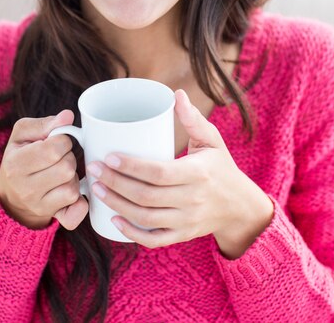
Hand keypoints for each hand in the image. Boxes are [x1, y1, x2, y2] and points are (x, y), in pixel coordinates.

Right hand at [0, 109, 87, 229]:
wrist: (11, 196)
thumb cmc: (19, 157)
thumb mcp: (22, 134)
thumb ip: (45, 124)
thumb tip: (67, 116)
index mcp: (16, 164)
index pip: (54, 149)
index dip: (63, 141)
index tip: (57, 142)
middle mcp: (26, 189)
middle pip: (66, 168)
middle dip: (68, 158)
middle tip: (59, 158)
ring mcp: (39, 206)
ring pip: (73, 188)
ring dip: (73, 177)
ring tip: (61, 173)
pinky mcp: (53, 218)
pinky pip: (76, 212)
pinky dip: (81, 202)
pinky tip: (74, 192)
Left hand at [87, 90, 273, 257]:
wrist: (240, 206)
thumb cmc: (221, 167)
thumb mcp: (212, 140)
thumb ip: (193, 118)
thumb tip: (177, 94)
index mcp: (198, 173)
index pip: (159, 173)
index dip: (131, 166)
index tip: (109, 156)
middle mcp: (193, 200)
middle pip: (147, 196)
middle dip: (115, 183)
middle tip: (93, 169)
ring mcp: (187, 221)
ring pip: (146, 217)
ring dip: (117, 204)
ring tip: (96, 189)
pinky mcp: (182, 235)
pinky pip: (154, 240)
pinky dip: (132, 233)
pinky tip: (114, 219)